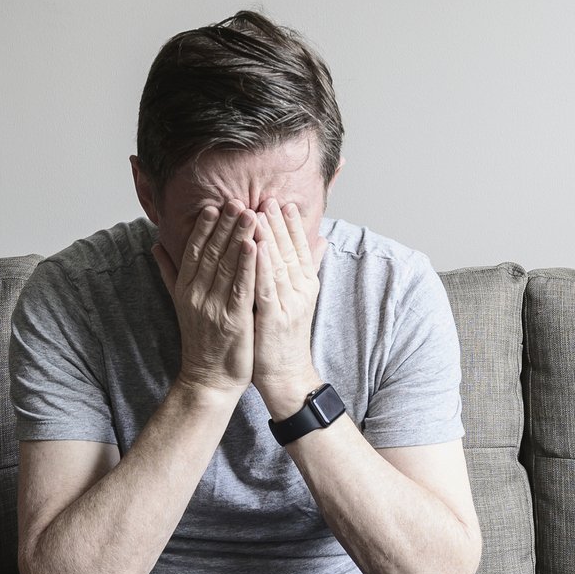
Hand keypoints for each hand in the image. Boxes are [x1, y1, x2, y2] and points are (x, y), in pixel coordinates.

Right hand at [151, 202, 257, 394]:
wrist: (208, 379)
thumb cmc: (200, 340)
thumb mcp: (180, 303)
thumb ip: (169, 272)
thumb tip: (155, 245)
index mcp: (186, 289)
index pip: (194, 252)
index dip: (203, 228)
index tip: (213, 206)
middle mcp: (197, 296)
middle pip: (211, 254)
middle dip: (224, 226)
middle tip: (235, 200)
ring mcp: (215, 308)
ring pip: (227, 267)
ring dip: (239, 238)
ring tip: (250, 213)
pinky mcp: (234, 321)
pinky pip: (242, 288)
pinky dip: (249, 265)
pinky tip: (256, 246)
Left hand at [249, 196, 327, 416]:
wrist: (286, 375)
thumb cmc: (284, 336)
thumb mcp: (299, 298)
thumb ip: (308, 267)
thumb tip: (322, 239)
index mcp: (306, 284)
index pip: (300, 247)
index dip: (291, 224)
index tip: (282, 202)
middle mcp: (302, 290)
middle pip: (290, 250)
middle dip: (277, 223)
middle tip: (267, 198)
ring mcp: (290, 303)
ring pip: (278, 264)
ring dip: (267, 237)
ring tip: (257, 213)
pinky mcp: (275, 317)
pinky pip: (267, 286)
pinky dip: (260, 265)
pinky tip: (252, 247)